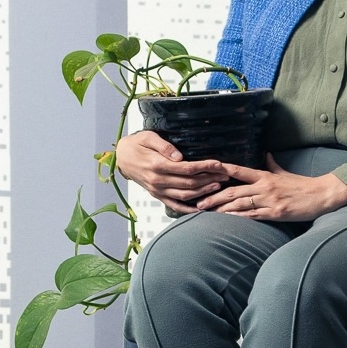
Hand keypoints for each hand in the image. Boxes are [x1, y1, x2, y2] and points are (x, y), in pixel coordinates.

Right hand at [114, 130, 229, 207]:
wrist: (121, 158)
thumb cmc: (136, 144)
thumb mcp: (148, 137)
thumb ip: (164, 146)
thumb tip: (179, 156)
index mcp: (157, 165)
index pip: (186, 168)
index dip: (204, 167)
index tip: (219, 164)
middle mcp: (158, 181)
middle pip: (189, 183)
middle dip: (209, 179)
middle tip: (225, 175)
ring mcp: (158, 190)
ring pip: (185, 195)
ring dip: (203, 192)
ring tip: (219, 186)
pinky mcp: (157, 195)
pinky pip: (175, 205)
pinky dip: (189, 209)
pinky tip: (202, 209)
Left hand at [196, 155, 346, 221]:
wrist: (321, 195)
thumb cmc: (302, 185)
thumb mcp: (285, 172)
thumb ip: (272, 165)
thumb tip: (265, 154)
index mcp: (265, 176)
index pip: (239, 170)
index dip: (221, 169)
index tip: (206, 170)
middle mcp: (264, 187)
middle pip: (233, 190)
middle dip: (213, 197)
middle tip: (198, 201)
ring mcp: (269, 200)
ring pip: (239, 204)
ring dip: (221, 209)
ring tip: (206, 212)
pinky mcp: (275, 213)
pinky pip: (252, 215)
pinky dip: (237, 217)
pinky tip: (226, 219)